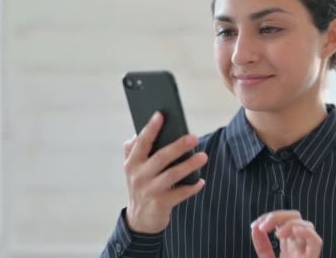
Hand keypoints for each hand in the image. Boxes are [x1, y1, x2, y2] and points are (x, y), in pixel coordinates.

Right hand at [123, 111, 207, 233]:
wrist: (139, 220)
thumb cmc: (140, 186)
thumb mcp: (132, 169)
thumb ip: (132, 151)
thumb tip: (135, 134)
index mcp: (132, 163)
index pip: (142, 143)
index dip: (150, 128)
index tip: (160, 114)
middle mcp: (139, 176)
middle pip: (161, 158)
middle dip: (178, 146)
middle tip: (194, 137)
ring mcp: (149, 191)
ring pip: (172, 175)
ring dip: (189, 165)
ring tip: (203, 156)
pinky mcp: (160, 204)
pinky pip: (180, 194)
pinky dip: (191, 188)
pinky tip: (201, 181)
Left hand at [251, 210, 321, 257]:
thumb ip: (262, 245)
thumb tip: (254, 227)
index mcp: (289, 244)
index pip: (283, 219)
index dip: (268, 217)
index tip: (254, 225)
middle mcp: (299, 244)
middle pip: (295, 217)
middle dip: (278, 216)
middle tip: (263, 227)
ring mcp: (306, 250)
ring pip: (307, 224)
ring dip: (289, 223)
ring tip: (276, 234)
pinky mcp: (311, 257)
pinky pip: (316, 241)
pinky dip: (306, 232)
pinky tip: (294, 231)